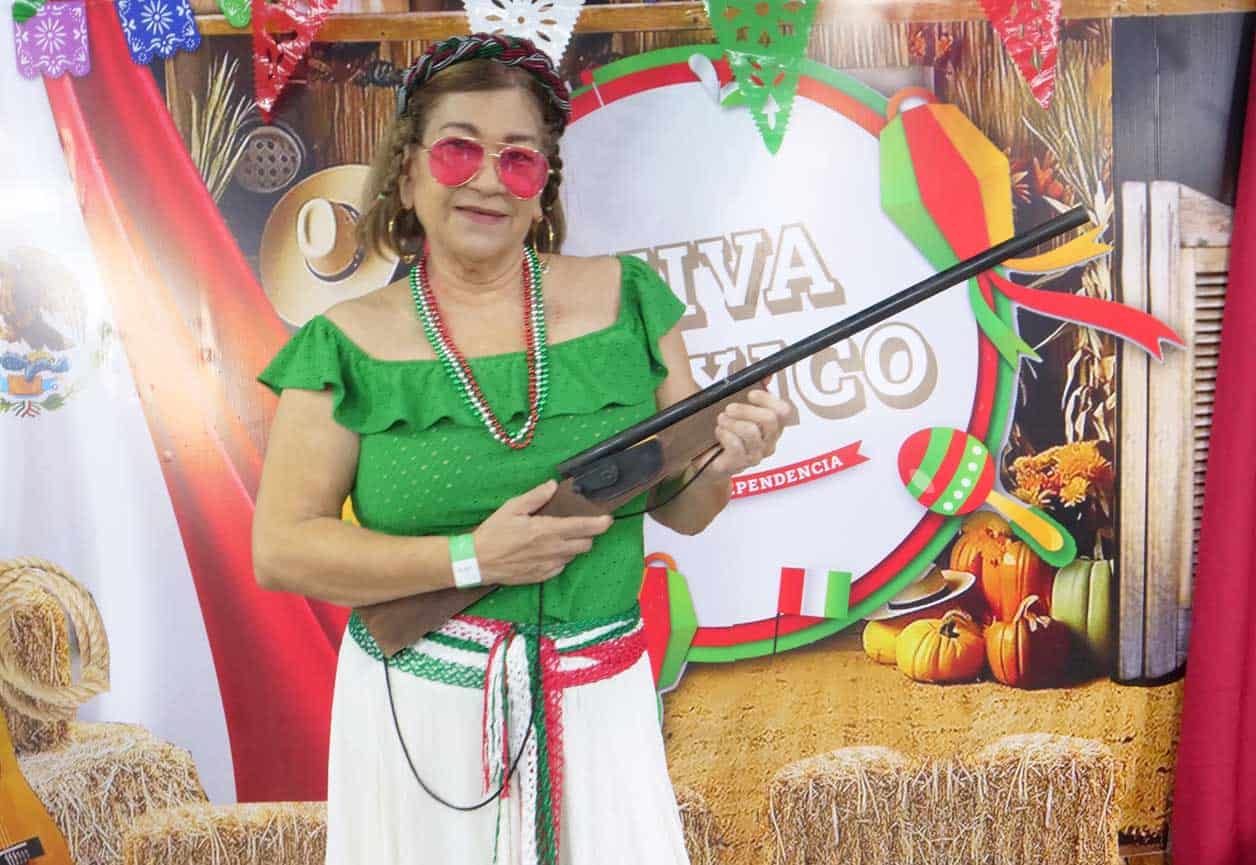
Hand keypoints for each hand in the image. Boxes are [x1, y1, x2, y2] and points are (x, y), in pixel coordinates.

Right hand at [471, 480, 613, 586]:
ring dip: (572, 546)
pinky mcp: (542, 576)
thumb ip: (535, 496)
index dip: (600, 523)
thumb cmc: (493, 533)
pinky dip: (560, 558)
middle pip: (586, 544)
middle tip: (578, 526)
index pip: (584, 527)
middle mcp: (553, 550)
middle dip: (588, 535)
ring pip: (573, 556)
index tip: (608, 519)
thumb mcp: (512, 508)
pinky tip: (547, 551)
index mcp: (547, 530)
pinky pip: (561, 567)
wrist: (477, 562)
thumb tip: (552, 486)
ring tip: (558, 537)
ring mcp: (548, 566)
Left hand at [709, 381, 790, 477]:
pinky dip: (724, 434)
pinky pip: (736, 445)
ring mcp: (756, 454)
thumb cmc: (726, 430)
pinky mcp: (740, 464)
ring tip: (721, 419)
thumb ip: (754, 390)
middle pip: (769, 419)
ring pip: (751, 431)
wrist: (707, 458)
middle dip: (746, 409)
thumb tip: (767, 374)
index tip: (750, 394)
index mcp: (772, 426)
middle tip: (729, 408)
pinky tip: (719, 432)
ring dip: (732, 421)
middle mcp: (769, 441)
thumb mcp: (739, 408)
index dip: (768, 399)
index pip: (783, 411)